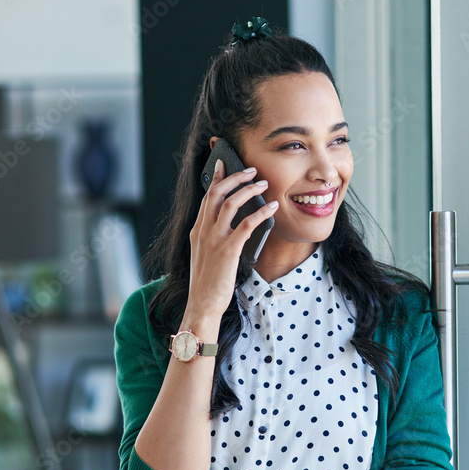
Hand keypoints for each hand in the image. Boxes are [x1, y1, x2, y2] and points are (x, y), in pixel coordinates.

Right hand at [186, 159, 277, 322]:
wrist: (202, 305)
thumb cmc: (207, 284)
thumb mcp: (204, 256)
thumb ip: (212, 239)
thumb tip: (230, 227)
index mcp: (197, 231)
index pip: (206, 198)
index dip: (215, 179)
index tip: (222, 164)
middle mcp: (203, 231)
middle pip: (216, 193)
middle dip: (234, 177)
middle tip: (250, 170)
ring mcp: (214, 240)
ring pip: (230, 203)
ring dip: (248, 190)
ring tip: (263, 184)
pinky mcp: (228, 250)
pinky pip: (246, 224)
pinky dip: (260, 212)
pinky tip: (271, 208)